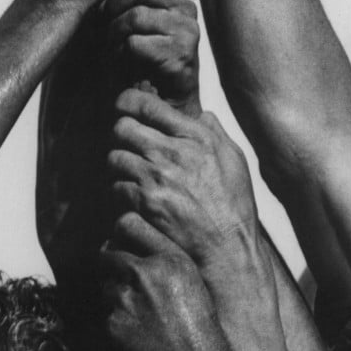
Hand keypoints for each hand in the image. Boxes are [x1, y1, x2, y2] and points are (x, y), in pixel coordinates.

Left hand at [98, 212, 219, 350]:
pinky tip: (137, 335)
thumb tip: (138, 250)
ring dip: (114, 293)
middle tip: (126, 282)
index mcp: (172, 260)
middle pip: (107, 251)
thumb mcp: (195, 287)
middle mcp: (146, 273)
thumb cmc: (203, 334)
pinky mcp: (112, 323)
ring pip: (104, 283)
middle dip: (112, 264)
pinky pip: (106, 313)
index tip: (123, 243)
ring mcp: (125, 299)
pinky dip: (116, 321)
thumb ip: (167, 264)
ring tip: (140, 314)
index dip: (121, 233)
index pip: (128, 223)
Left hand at [105, 0, 200, 114]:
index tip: (107, 10)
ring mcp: (187, 32)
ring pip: (136, 16)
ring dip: (114, 34)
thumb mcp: (136, 24)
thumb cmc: (144, 65)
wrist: (164, 105)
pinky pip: (135, 43)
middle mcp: (186, 10)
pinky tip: (121, 64)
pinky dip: (120, 54)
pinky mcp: (180, 55)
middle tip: (105, 29)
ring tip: (112, 50)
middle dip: (114, 6)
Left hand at [108, 88, 257, 269]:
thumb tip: (201, 115)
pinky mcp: (145, 202)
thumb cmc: (234, 206)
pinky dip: (121, 193)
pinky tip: (135, 200)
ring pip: (115, 158)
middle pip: (122, 127)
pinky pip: (116, 187)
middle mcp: (173, 152)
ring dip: (121, 167)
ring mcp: (156, 177)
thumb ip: (215, 132)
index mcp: (195, 136)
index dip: (128, 102)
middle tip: (130, 148)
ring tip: (134, 177)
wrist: (227, 247)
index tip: (125, 108)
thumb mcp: (235, 160)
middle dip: (122, 136)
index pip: (146, 104)